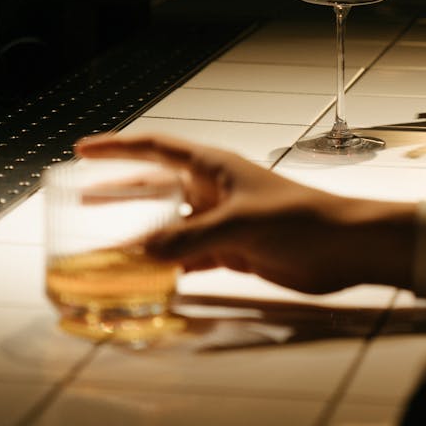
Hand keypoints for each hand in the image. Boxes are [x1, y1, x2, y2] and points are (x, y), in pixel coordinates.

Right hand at [73, 132, 415, 293]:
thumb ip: (190, 240)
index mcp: (214, 167)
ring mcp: (222, 221)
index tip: (83, 149)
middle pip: (157, 184)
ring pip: (168, 224)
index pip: (157, 148)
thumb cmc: (300, 219)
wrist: (345, 246)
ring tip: (101, 243)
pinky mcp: (233, 251)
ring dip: (138, 232)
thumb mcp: (240, 225)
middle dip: (120, 188)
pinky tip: (144, 277)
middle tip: (80, 195)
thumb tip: (140, 253)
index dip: (119, 147)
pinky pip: (187, 256)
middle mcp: (213, 190)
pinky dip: (165, 265)